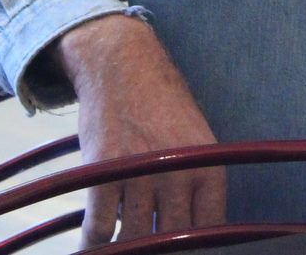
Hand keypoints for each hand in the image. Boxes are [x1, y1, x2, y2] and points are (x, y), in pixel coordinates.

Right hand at [50, 14, 224, 245]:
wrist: (125, 68)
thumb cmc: (163, 108)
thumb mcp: (196, 142)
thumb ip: (196, 186)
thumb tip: (192, 233)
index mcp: (209, 167)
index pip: (212, 228)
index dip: (198, 247)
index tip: (183, 251)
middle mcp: (179, 173)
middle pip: (173, 239)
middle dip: (161, 250)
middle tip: (150, 249)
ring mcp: (141, 173)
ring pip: (135, 237)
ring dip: (126, 247)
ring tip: (124, 247)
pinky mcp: (104, 173)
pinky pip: (99, 226)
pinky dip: (94, 242)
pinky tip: (93, 245)